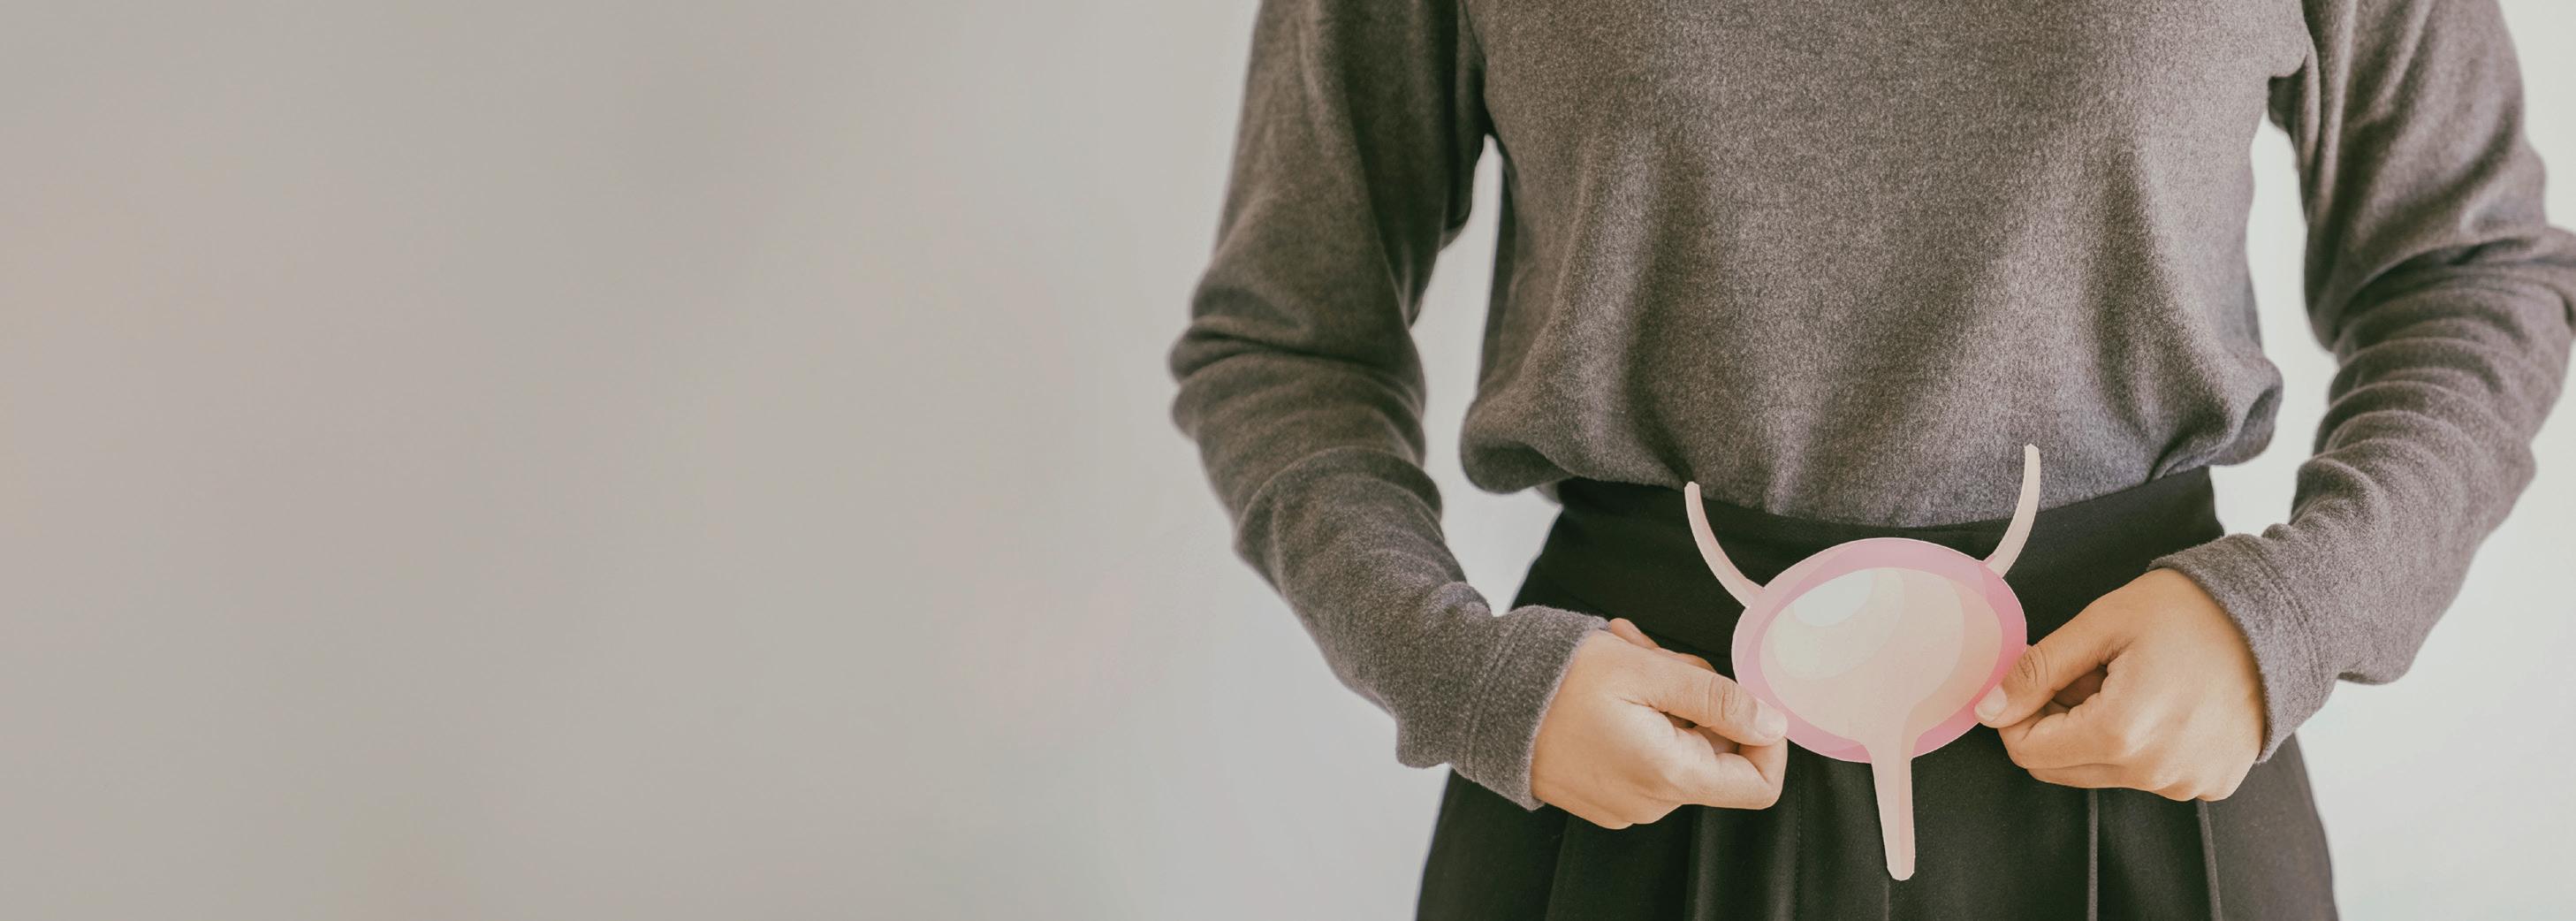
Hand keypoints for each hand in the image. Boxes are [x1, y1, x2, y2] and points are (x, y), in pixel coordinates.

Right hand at [1529, 618, 1789, 827]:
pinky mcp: (1602, 797)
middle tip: (1653, 649)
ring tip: (1623, 653)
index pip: (1759, 784)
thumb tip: (1773, 723)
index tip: (1744, 693)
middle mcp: (1649, 803)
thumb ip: (1718, 698)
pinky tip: (1608, 682)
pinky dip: (1640, 717)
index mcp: (1667, 775)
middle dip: (1696, 696)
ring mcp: (1623, 804)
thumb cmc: (1555, 679)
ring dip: (1664, 697)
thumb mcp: (1646, 671)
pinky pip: (1646, 757)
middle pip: (1714, 753)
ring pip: (1679, 746)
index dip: (1767, 738)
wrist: (1477, 698)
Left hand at [1975, 568, 2266, 800]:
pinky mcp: (2211, 783)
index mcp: (2123, 734)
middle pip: (2060, 768)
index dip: (2017, 714)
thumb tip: (1988, 708)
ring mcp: (2188, 783)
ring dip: (2098, 732)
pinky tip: (2162, 700)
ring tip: (2130, 681)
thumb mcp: (2101, 624)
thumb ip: (2038, 670)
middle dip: (2058, 722)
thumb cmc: (2191, 611)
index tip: (2036, 679)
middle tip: (2088, 673)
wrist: (2280, 618)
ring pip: (2102, 772)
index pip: (2028, 752)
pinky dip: (2139, 744)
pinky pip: (2148, 774)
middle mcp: (2156, 772)